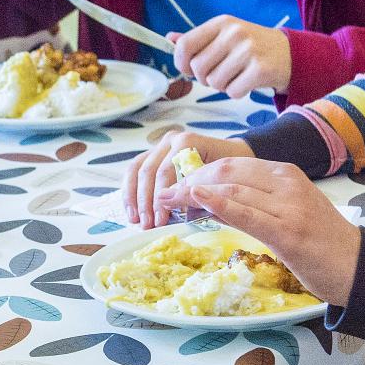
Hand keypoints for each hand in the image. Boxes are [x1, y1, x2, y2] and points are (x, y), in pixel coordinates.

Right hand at [122, 130, 252, 228]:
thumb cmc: (232, 169)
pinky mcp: (153, 154)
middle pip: (148, 171)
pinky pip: (134, 170)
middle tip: (148, 225)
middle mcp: (171, 140)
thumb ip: (201, 191)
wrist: (234, 154)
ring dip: (133, 197)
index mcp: (187, 142)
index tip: (160, 221)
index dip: (160, 198)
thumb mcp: (222, 179)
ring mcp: (160, 146)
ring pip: (136, 169)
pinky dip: (130, 192)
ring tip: (136, 221)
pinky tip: (131, 211)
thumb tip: (181, 214)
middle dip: (146, 201)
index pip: (166, 171)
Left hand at [168, 156, 360, 304]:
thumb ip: (252, 203)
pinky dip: (218, 204)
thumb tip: (209, 200)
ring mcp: (288, 207)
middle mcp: (286, 183)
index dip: (198, 172)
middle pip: (227, 172)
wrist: (359, 267)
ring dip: (193, 193)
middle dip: (189, 180)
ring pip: (232, 189)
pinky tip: (197, 200)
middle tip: (164, 194)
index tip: (174, 183)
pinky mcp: (288, 232)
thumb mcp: (287, 212)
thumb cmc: (321, 243)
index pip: (232, 164)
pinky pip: (246, 213)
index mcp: (286, 174)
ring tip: (168, 201)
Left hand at [171, 16, 292, 96]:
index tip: (189, 69)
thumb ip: (198, 39)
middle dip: (204, 78)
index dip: (181, 63)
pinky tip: (247, 82)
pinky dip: (237, 92)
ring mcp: (248, 51)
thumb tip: (170, 38)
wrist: (290, 54)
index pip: (185, 45)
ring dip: (222, 86)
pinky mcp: (260, 69)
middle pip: (198, 68)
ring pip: (214, 82)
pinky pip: (233, 92)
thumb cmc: (252, 46)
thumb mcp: (225, 35)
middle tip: (219, 74)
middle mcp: (234, 34)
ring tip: (236, 76)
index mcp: (222, 23)